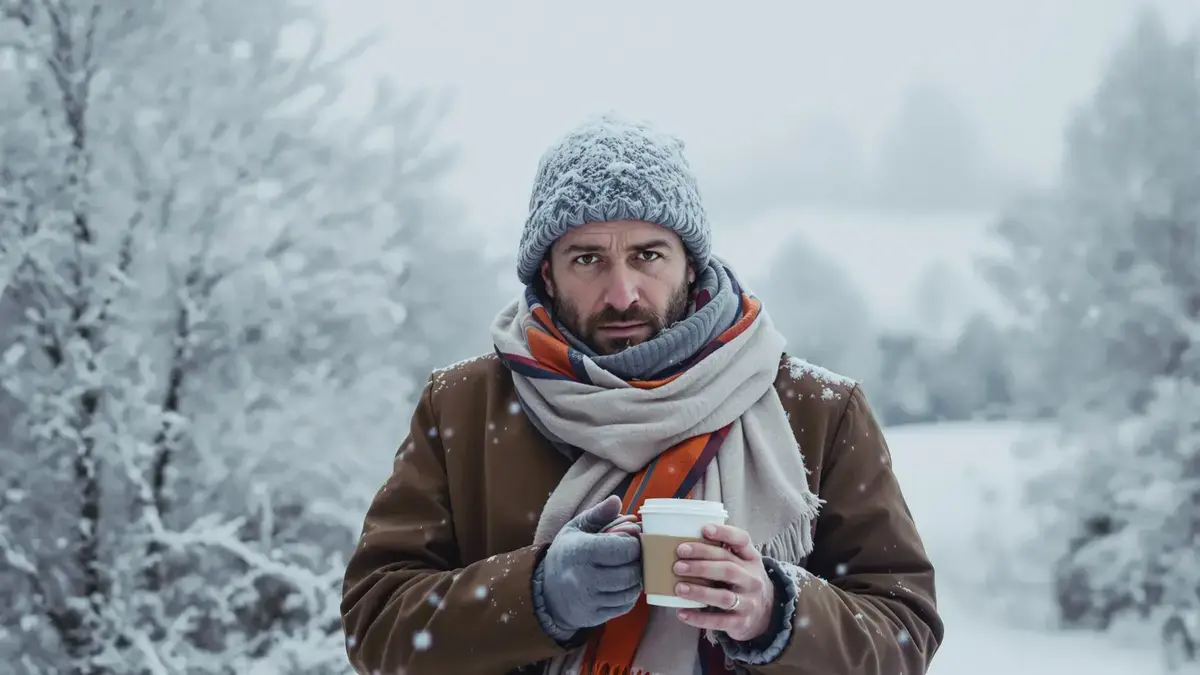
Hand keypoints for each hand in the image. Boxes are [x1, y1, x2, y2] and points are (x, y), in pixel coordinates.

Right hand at [540, 495, 642, 632]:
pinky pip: (625, 605)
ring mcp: (590, 600)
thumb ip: (598, 514)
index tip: (631, 539)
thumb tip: (617, 501)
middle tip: (633, 555)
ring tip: (629, 568)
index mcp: (581, 550)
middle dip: (638, 562)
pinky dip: (629, 594)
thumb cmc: (566, 554)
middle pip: (631, 571)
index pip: (624, 548)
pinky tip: (622, 584)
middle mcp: (585, 577)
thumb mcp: (575, 529)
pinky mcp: (595, 616)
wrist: (545, 592)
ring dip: (636, 579)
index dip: (634, 543)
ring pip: (631, 590)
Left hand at [672, 523, 774, 641]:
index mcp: (751, 559)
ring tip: (678, 587)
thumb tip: (685, 542)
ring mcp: (749, 602)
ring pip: (723, 596)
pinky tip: (681, 613)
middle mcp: (752, 579)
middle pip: (728, 568)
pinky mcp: (741, 623)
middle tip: (678, 563)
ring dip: (699, 591)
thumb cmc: (743, 581)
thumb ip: (723, 552)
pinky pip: (718, 621)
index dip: (724, 533)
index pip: (742, 541)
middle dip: (701, 565)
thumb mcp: (742, 563)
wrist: (766, 614)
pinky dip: (698, 618)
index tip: (704, 529)